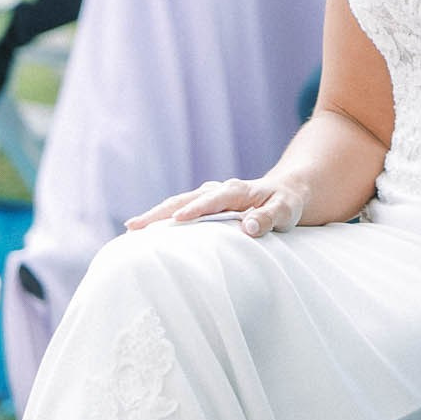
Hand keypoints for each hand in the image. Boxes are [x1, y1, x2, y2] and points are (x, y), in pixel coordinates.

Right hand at [124, 175, 306, 237]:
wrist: (288, 191)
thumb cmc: (287, 204)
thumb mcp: (285, 211)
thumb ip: (269, 218)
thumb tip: (249, 227)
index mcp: (238, 190)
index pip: (213, 199)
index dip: (196, 209)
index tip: (178, 219)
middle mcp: (220, 189)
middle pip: (185, 198)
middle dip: (160, 211)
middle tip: (135, 226)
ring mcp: (211, 195)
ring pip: (179, 201)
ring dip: (157, 213)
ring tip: (133, 228)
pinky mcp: (207, 203)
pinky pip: (183, 207)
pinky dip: (165, 216)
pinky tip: (149, 230)